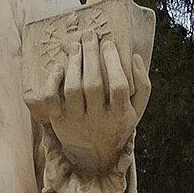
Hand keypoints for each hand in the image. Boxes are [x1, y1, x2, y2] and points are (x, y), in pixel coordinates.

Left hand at [46, 37, 149, 179]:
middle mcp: (98, 120)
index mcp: (121, 116)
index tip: (108, 44)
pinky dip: (53, 81)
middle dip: (91, 55)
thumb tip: (135, 56)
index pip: (119, 86)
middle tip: (89, 35)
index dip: (113, 62)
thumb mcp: (137, 109)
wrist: (95, 157)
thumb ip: (142, 84)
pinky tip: (59, 67)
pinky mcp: (59, 122)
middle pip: (93, 84)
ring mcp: (76, 122)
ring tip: (75, 46)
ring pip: (73, 89)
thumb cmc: (117, 123)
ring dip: (73, 63)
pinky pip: (51, 100)